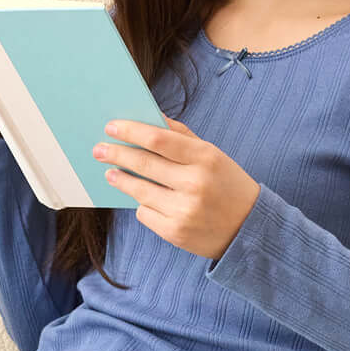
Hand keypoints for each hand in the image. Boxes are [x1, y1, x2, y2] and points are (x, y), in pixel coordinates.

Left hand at [98, 116, 261, 261]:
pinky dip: (142, 205)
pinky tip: (145, 200)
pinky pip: (144, 213)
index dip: (130, 131)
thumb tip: (151, 118)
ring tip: (111, 173)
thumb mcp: (213, 156)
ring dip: (120, 179)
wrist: (250, 228)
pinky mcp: (174, 232)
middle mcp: (194, 184)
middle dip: (115, 154)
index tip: (111, 127)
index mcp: (206, 158)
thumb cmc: (227, 185)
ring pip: (138, 190)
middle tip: (99, 149)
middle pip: (143, 164)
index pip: (158, 139)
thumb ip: (182, 137)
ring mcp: (184, 210)